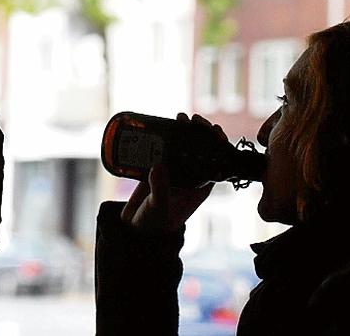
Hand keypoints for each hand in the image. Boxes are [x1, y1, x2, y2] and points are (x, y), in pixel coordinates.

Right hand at [120, 113, 226, 232]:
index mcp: (198, 187)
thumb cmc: (153, 225)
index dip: (217, 145)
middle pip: (198, 150)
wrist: (133, 231)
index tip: (215, 130)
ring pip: (181, 147)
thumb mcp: (160, 207)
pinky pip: (160, 149)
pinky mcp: (154, 169)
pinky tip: (161, 125)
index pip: (214, 162)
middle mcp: (187, 177)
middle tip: (193, 119)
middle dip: (199, 133)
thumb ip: (161, 189)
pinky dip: (162, 137)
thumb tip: (159, 166)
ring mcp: (171, 172)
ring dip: (182, 131)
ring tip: (180, 117)